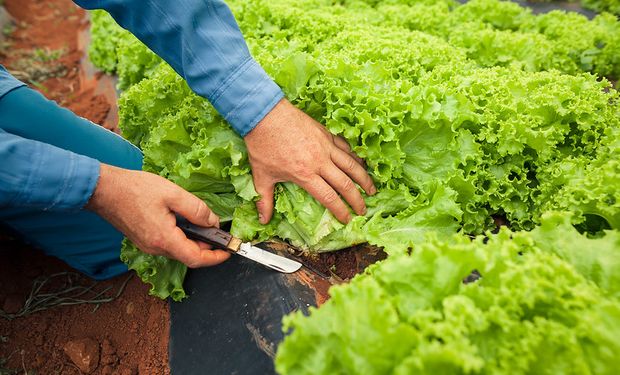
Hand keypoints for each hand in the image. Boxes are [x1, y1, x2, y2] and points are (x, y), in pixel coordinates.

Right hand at [86, 164, 230, 267]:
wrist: (104, 190)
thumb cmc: (134, 189)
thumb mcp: (172, 194)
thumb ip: (196, 209)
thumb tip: (212, 222)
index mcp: (164, 239)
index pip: (196, 258)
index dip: (215, 258)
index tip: (228, 251)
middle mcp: (155, 248)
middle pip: (188, 255)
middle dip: (207, 246)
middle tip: (217, 231)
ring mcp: (148, 246)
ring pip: (178, 250)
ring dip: (193, 240)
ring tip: (202, 223)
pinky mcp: (144, 241)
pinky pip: (168, 244)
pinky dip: (181, 237)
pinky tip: (183, 221)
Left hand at [244, 99, 376, 223]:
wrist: (265, 114)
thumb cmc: (262, 145)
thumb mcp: (261, 175)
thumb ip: (264, 199)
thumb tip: (263, 220)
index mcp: (305, 174)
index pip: (328, 197)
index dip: (340, 210)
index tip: (346, 219)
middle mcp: (319, 162)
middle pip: (345, 184)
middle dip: (357, 199)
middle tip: (363, 210)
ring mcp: (325, 146)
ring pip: (351, 165)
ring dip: (364, 179)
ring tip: (372, 190)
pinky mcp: (326, 133)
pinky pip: (346, 147)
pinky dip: (356, 157)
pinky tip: (362, 164)